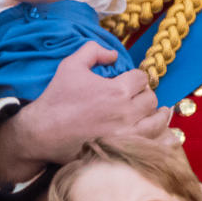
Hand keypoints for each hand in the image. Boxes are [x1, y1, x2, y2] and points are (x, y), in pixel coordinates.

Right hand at [0, 42, 169, 184]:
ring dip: (158, 114)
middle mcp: (126, 112)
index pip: (141, 78)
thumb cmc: (56, 99)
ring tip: (158, 112)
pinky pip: (152, 143)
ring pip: (156, 121)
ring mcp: (126, 133)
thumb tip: (113, 54)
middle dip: (145, 94)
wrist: (41, 133)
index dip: (136, 77)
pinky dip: (159, 136)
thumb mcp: (70, 65)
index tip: (131, 81)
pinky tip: (160, 132)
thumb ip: (93, 51)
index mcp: (117, 90)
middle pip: (150, 99)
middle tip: (137, 97)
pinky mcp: (123, 149)